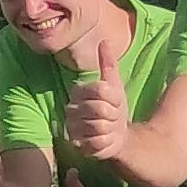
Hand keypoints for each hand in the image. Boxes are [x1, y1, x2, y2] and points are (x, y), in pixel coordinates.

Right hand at [64, 48, 132, 165]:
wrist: (115, 135)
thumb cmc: (113, 108)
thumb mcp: (114, 85)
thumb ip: (108, 64)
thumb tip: (105, 41)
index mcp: (78, 91)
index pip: (101, 89)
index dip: (115, 97)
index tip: (116, 101)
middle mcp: (70, 108)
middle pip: (101, 109)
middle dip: (114, 114)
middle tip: (113, 116)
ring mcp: (72, 128)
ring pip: (100, 126)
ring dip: (111, 129)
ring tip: (109, 128)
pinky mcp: (77, 146)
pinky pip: (99, 142)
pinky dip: (107, 142)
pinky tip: (105, 139)